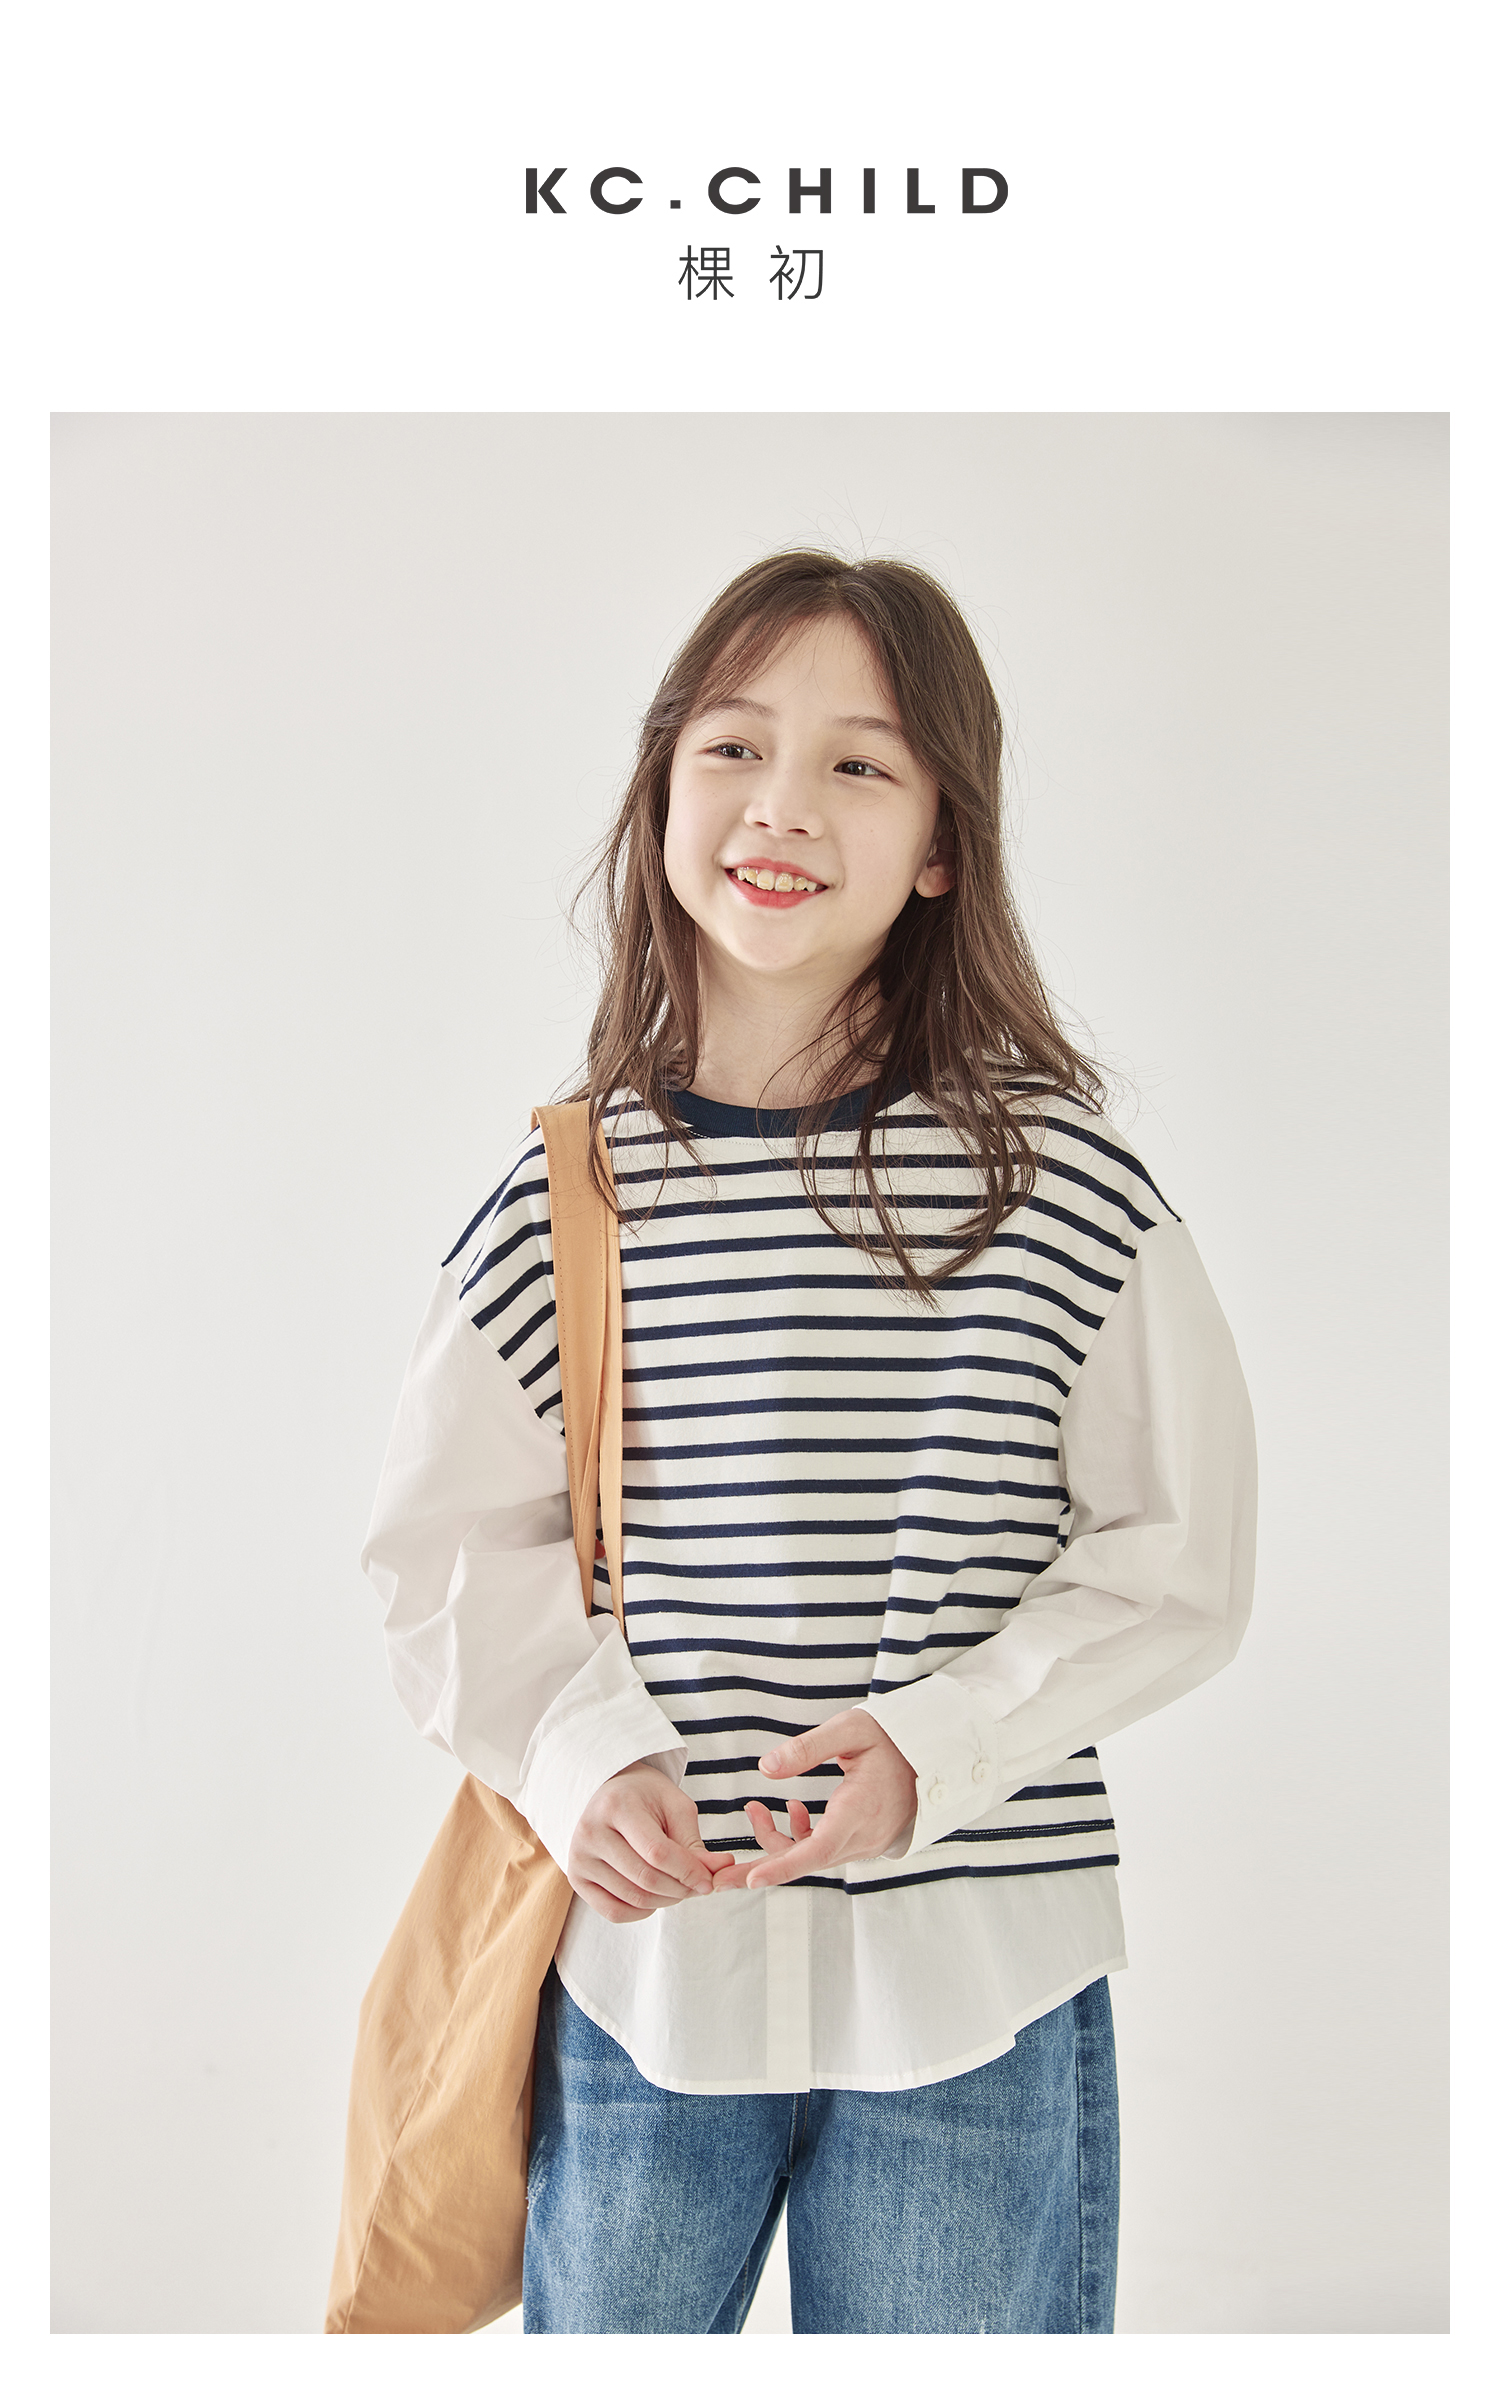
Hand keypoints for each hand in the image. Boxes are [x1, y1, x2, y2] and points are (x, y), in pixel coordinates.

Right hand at [567, 1761, 726, 1923]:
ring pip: (633, 1899)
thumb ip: (693, 1843)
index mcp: (617, 1806)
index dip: (688, 1872)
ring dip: (666, 1901)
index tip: (709, 1881)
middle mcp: (591, 1832)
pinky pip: (613, 1912)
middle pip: (646, 1879)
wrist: (606, 1793)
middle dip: (681, 1889)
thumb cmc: (645, 1797)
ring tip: (679, 1887)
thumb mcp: (675, 1807)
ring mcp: (579, 1858)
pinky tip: (655, 1897)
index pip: (657, 1853)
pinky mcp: (576, 1879)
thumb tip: (716, 1874)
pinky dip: (642, 1912)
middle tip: (699, 1886)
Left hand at [710, 1710, 917, 1891]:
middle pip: (805, 1862)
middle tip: (718, 1879)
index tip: (750, 1880)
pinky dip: (800, 1838)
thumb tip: (765, 1769)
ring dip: (777, 1842)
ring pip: (811, 1856)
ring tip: (753, 1809)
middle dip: (760, 1869)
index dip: (782, 1867)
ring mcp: (863, 1843)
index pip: (816, 1850)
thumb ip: (808, 1748)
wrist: (934, 1758)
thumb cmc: (893, 1739)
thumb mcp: (852, 1730)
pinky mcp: (861, 1842)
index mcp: (859, 1811)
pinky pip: (824, 1850)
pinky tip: (791, 1810)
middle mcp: (861, 1836)